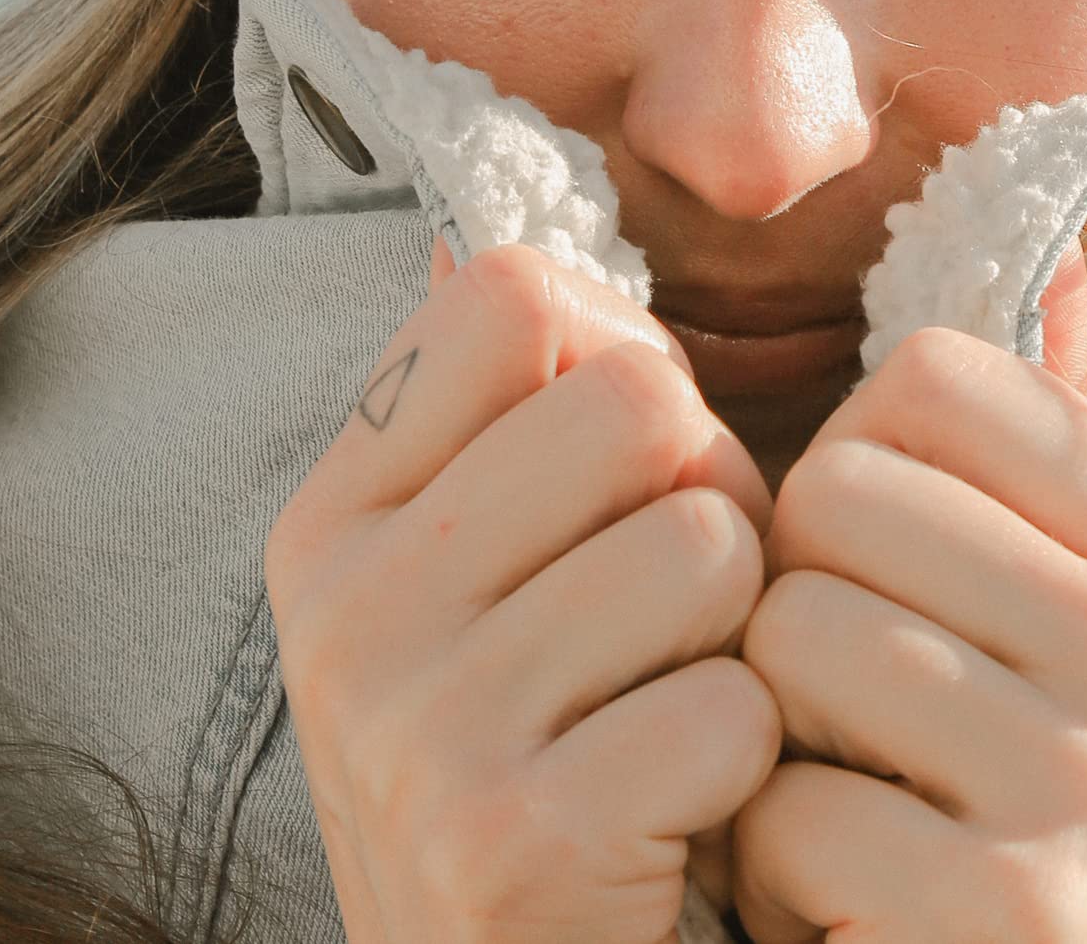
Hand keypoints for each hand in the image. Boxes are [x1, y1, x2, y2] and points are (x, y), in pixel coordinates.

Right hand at [266, 238, 782, 943]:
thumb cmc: (547, 769)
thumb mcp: (471, 594)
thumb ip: (500, 430)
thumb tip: (490, 245)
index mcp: (336, 517)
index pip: (518, 295)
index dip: (625, 360)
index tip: (624, 476)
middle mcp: (347, 605)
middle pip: (638, 397)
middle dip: (713, 493)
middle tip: (681, 612)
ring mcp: (413, 727)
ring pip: (707, 542)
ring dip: (741, 633)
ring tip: (677, 709)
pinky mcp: (507, 842)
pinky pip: (732, 705)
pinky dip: (750, 761)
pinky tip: (683, 820)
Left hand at [729, 244, 1086, 943]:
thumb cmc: (1027, 798)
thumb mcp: (1079, 615)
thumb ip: (1054, 448)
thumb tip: (1060, 242)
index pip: (930, 379)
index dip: (857, 466)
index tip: (894, 577)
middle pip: (837, 495)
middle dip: (797, 600)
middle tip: (853, 711)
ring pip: (793, 638)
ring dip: (774, 733)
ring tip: (854, 799)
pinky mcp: (1016, 918)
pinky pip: (782, 806)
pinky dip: (776, 864)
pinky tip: (852, 901)